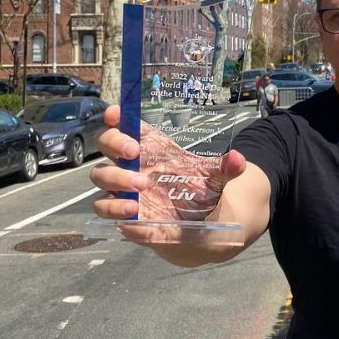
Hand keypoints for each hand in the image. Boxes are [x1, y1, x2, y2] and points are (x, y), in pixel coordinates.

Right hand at [90, 105, 245, 246]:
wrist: (199, 225)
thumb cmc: (199, 191)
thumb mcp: (215, 178)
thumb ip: (227, 168)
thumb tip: (238, 159)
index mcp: (149, 147)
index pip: (124, 124)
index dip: (115, 116)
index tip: (116, 113)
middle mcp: (131, 165)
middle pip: (105, 145)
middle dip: (115, 144)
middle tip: (134, 153)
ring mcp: (123, 190)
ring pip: (101, 179)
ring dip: (115, 181)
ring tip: (139, 189)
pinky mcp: (124, 216)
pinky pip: (109, 213)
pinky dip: (118, 214)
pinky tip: (135, 219)